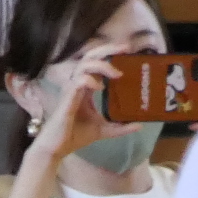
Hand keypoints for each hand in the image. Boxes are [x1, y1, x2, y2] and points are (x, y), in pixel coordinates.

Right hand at [22, 44, 123, 165]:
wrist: (58, 148)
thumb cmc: (76, 135)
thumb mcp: (104, 130)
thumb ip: (121, 127)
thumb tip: (139, 124)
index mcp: (86, 87)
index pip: (97, 63)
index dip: (110, 53)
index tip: (128, 51)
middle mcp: (78, 84)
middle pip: (90, 57)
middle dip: (107, 49)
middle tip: (125, 48)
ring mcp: (71, 90)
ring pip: (84, 66)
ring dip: (102, 66)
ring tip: (117, 74)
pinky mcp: (67, 99)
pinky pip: (78, 82)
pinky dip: (89, 81)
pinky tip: (100, 88)